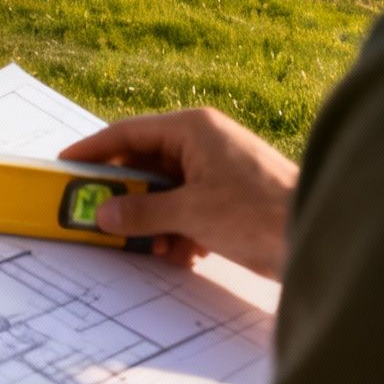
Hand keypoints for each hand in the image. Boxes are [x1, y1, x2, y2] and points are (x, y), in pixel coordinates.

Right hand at [58, 108, 298, 280]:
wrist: (318, 232)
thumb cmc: (260, 212)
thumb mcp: (191, 214)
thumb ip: (142, 211)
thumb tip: (103, 213)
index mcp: (192, 129)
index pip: (128, 132)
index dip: (93, 150)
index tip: (64, 166)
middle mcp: (203, 142)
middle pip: (146, 163)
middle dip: (126, 195)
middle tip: (96, 217)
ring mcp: (218, 169)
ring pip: (165, 190)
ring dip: (153, 219)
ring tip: (151, 247)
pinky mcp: (230, 196)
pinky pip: (187, 208)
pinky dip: (178, 230)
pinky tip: (181, 254)